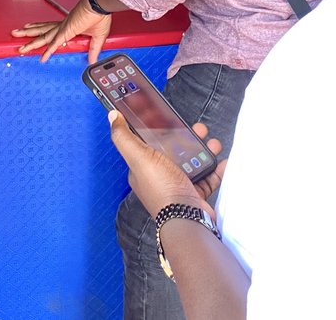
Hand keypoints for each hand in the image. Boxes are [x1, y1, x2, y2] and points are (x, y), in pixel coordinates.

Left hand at [11, 0, 110, 62]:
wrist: (100, 5)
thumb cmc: (99, 16)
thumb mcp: (97, 37)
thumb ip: (93, 50)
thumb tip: (92, 61)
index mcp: (67, 26)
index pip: (50, 30)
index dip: (40, 31)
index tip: (31, 31)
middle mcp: (62, 26)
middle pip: (41, 31)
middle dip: (28, 34)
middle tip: (15, 34)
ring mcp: (63, 29)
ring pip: (43, 37)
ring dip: (31, 42)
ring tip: (20, 45)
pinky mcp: (67, 31)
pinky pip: (55, 43)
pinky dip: (48, 51)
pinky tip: (42, 57)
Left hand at [109, 112, 224, 217]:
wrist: (187, 219)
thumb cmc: (162, 189)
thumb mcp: (138, 158)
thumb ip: (124, 137)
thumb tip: (113, 117)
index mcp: (142, 167)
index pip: (149, 142)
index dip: (160, 129)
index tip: (171, 118)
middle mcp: (159, 176)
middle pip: (174, 150)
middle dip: (188, 138)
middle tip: (200, 130)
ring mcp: (178, 185)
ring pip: (192, 161)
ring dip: (205, 150)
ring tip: (213, 145)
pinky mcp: (194, 193)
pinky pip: (208, 177)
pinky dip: (216, 169)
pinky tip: (223, 161)